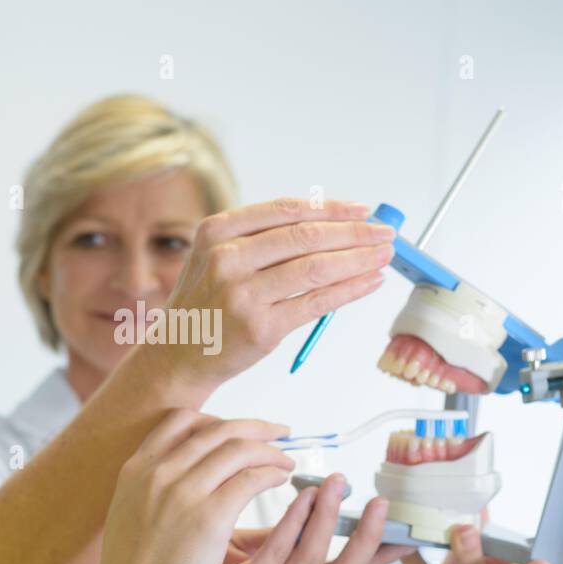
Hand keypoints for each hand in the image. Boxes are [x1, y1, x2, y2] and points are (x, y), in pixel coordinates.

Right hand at [89, 410, 294, 563]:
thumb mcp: (129, 519)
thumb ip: (152, 493)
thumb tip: (185, 482)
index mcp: (135, 471)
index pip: (180, 421)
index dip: (217, 421)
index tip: (238, 432)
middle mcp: (156, 472)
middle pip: (215, 429)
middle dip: (253, 427)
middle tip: (279, 432)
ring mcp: (181, 491)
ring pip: (238, 448)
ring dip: (269, 450)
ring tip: (286, 461)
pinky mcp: (208, 516)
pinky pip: (250, 478)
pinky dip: (271, 472)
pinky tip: (281, 480)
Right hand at [161, 198, 394, 391]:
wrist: (178, 355)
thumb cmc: (206, 303)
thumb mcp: (215, 256)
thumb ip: (260, 238)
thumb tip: (330, 225)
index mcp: (216, 232)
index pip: (285, 211)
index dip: (330, 208)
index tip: (362, 210)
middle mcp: (226, 259)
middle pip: (305, 237)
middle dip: (353, 233)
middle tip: (384, 233)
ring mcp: (243, 294)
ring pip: (315, 268)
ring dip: (357, 260)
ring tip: (382, 256)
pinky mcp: (261, 328)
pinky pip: (316, 303)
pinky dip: (349, 291)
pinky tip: (369, 283)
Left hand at [187, 477, 413, 563]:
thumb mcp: (242, 545)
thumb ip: (276, 526)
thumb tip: (303, 488)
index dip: (378, 552)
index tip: (410, 534)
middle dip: (367, 538)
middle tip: (382, 502)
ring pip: (314, 560)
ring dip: (331, 519)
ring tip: (340, 485)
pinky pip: (277, 555)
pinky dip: (295, 524)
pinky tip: (302, 495)